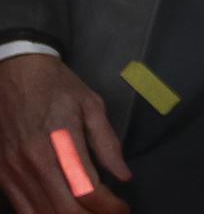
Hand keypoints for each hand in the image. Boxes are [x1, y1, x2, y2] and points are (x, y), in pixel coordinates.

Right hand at [0, 54, 130, 213]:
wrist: (14, 72)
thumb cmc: (56, 86)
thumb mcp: (91, 105)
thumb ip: (107, 143)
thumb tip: (124, 176)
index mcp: (59, 144)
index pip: (87, 190)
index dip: (110, 206)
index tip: (124, 208)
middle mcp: (33, 164)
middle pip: (65, 210)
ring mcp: (13, 173)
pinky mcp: (1, 176)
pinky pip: (21, 208)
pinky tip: (59, 213)